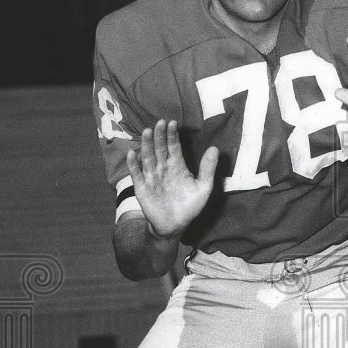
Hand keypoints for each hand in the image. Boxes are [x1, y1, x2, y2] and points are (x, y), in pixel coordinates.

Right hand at [125, 120, 217, 238]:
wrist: (175, 225)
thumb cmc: (190, 206)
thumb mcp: (203, 188)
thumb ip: (208, 169)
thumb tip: (215, 148)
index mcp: (177, 165)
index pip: (174, 146)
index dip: (173, 135)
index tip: (173, 123)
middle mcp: (163, 167)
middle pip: (160, 148)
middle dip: (160, 135)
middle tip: (160, 122)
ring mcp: (151, 176)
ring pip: (147, 157)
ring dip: (146, 144)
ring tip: (147, 131)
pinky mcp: (142, 187)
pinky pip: (137, 173)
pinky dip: (133, 164)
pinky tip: (132, 153)